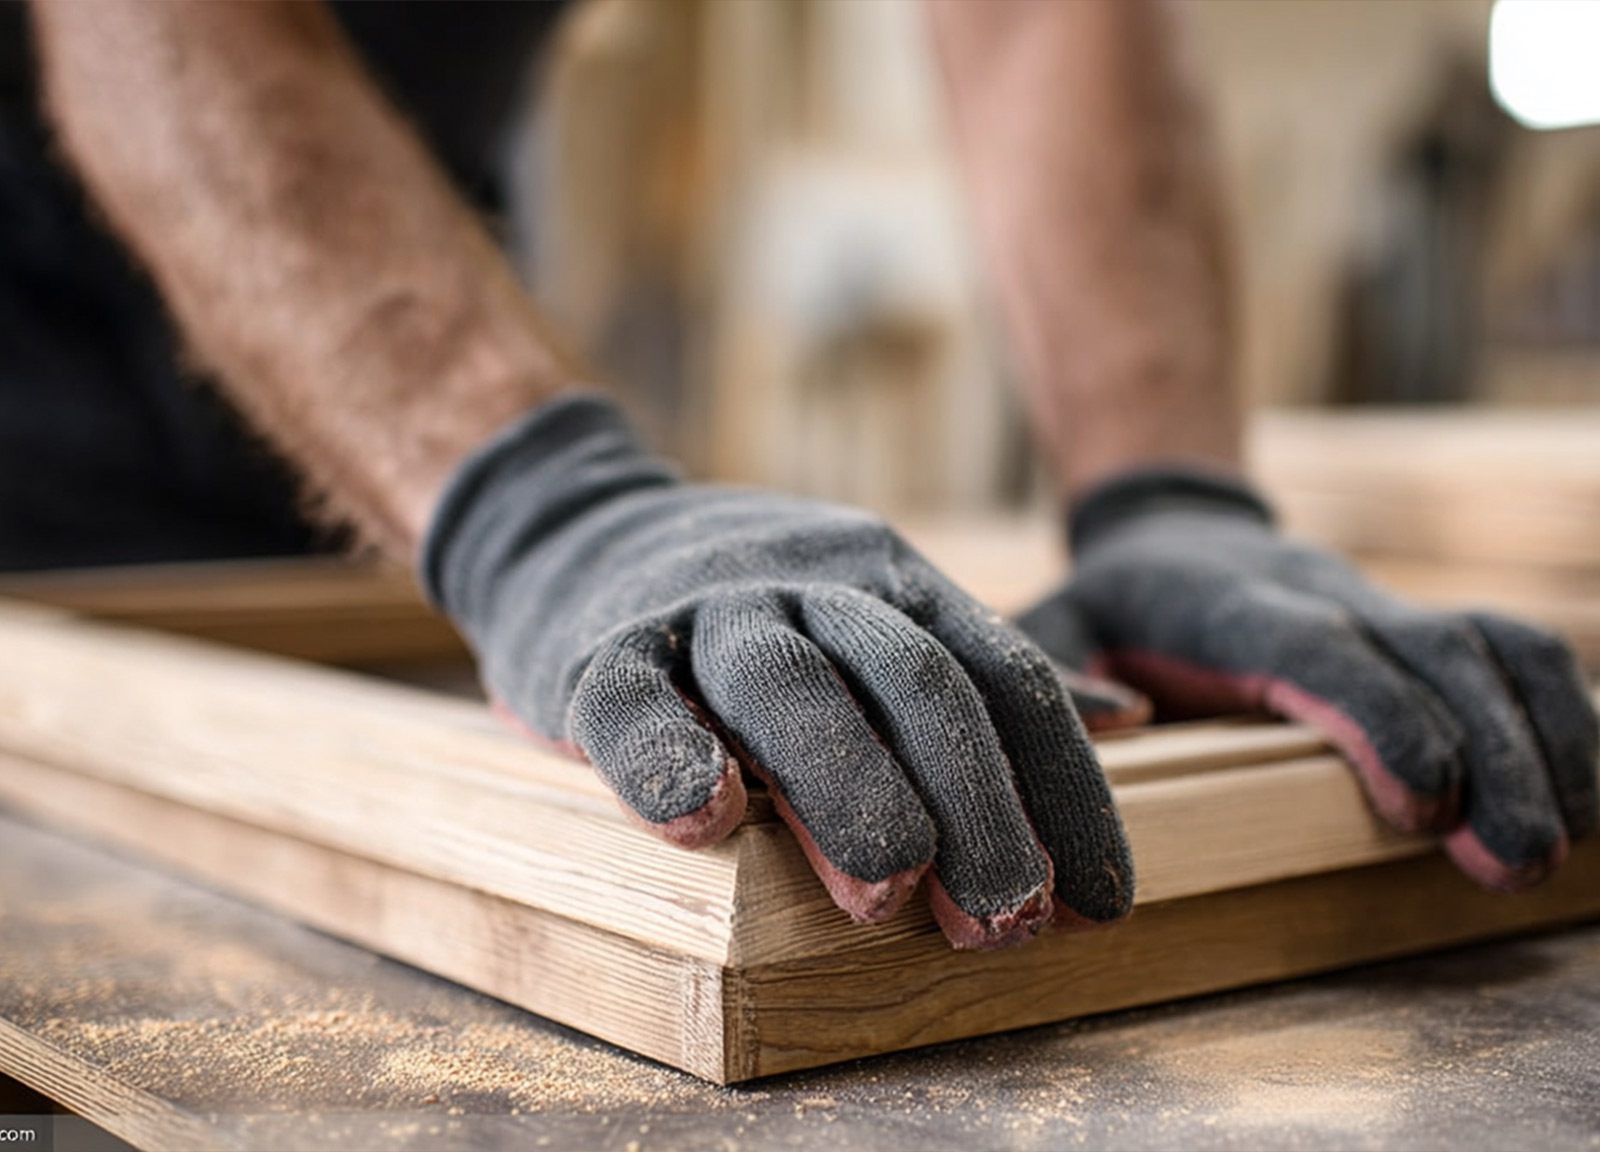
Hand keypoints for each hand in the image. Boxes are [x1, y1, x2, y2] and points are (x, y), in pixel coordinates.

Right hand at [422, 394, 1132, 948]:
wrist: (575, 527)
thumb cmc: (755, 610)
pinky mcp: (600, 645)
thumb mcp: (882, 617)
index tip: (1101, 903)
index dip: (1063, 792)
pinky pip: (634, 695)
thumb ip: (987, 671)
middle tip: (1002, 924)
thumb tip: (1128, 715)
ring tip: (883, 897)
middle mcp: (817, 584)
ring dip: (846, 786)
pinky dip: (667, 753)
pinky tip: (706, 818)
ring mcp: (709, 608)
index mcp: (898, 585)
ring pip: (790, 682)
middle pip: (916, 683)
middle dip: (974, 806)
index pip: (1007, 678)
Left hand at [1018, 468, 1599, 889]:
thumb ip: (1061, 676)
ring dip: (1546, 738)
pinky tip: (1582, 794)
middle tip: (1516, 861)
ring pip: (1493, 646)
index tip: (1426, 806)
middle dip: (1492, 756)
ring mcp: (1385, 606)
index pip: (1324, 649)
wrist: (1173, 529)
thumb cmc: (1110, 605)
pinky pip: (1515, 650)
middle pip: (1433, 654)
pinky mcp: (1421, 625)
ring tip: (1561, 843)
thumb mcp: (1052, 626)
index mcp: (1232, 606)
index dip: (1384, 718)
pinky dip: (1565, 712)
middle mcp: (1326, 596)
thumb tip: (1126, 722)